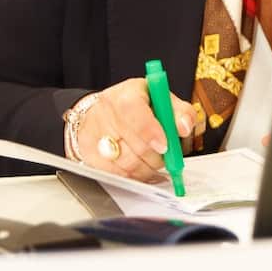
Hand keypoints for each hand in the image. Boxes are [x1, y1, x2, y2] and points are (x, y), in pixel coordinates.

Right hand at [74, 78, 195, 181]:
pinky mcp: (88, 152)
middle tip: (165, 156)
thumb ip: (180, 112)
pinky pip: (114, 174)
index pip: (133, 110)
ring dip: (146, 168)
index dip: (150, 131)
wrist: (106, 112)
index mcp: (126, 93)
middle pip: (133, 143)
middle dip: (156, 156)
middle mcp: (106, 111)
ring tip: (153, 161)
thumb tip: (184, 127)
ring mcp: (94, 132)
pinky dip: (133, 176)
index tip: (165, 145)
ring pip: (125, 163)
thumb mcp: (163, 101)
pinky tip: (141, 169)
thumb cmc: (139, 106)